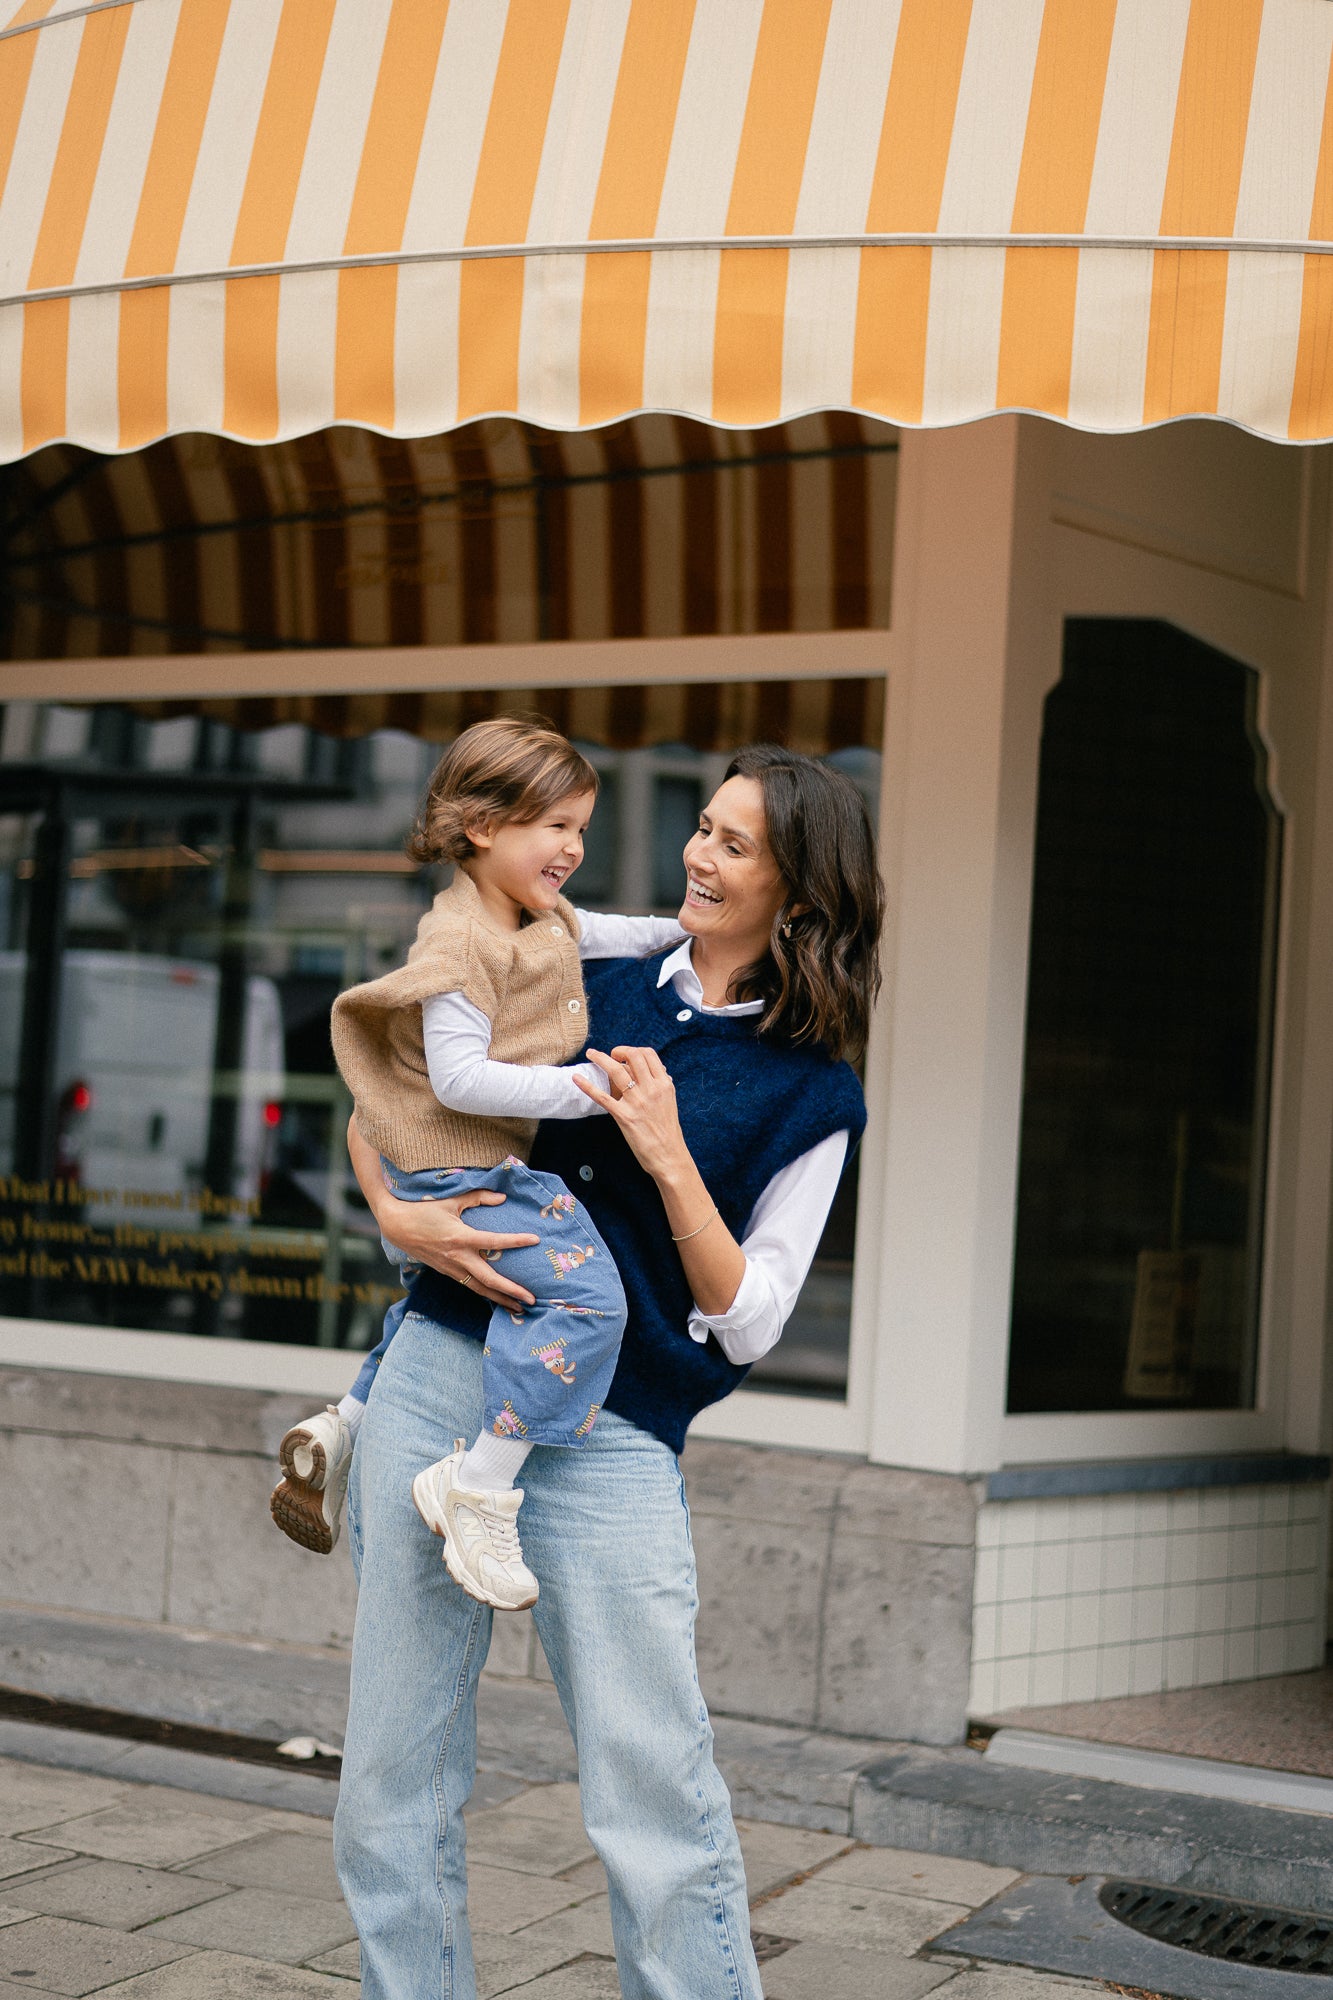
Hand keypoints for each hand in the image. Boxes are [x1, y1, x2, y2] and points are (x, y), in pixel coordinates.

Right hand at [375, 1186, 537, 1310]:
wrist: (396, 1226)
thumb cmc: (423, 1209)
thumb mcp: (451, 1200)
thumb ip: (478, 1197)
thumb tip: (503, 1198)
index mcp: (460, 1237)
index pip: (494, 1241)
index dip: (515, 1241)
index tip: (535, 1240)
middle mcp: (457, 1257)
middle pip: (489, 1279)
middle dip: (511, 1291)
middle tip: (532, 1299)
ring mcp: (451, 1268)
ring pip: (479, 1288)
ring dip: (500, 1299)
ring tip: (520, 1308)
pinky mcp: (447, 1272)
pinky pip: (470, 1286)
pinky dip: (485, 1293)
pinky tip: (497, 1299)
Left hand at [575, 1046, 688, 1180]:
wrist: (669, 1155)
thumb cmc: (668, 1131)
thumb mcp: (669, 1102)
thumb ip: (660, 1086)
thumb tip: (656, 1073)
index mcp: (664, 1084)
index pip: (648, 1055)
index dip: (633, 1050)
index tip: (624, 1055)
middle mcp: (651, 1089)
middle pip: (633, 1056)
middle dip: (618, 1051)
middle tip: (610, 1055)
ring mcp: (636, 1102)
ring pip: (616, 1070)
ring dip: (600, 1058)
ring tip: (591, 1054)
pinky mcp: (623, 1116)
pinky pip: (602, 1096)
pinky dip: (586, 1086)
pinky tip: (576, 1079)